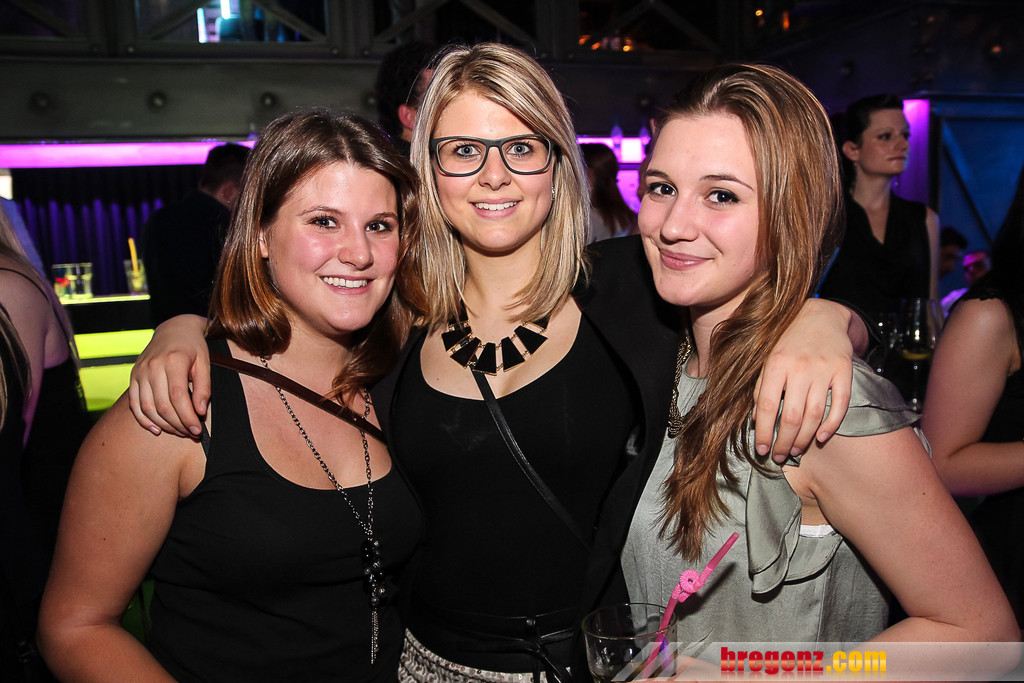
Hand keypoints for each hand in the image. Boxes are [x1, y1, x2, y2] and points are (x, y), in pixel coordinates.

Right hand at [128, 315, 209, 436]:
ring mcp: (140, 372)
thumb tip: (200, 411)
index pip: (178, 397)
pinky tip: (157, 429)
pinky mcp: (133, 377)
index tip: (198, 430)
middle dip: (178, 424)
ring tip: (179, 431)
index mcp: (173, 361)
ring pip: (148, 407)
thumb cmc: (193, 347)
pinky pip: (134, 404)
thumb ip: (204, 387)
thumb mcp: (205, 362)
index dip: (188, 417)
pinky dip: (144, 420)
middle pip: (163, 405)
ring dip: (163, 425)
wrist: (173, 330)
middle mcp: (153, 366)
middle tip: (191, 433)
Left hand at [753, 298, 854, 462]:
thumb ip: (761, 387)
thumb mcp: (768, 359)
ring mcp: (823, 369)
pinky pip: (839, 404)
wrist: (822, 315)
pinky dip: (831, 425)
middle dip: (784, 442)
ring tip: (796, 450)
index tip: (761, 448)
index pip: (766, 406)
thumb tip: (756, 420)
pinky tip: (821, 438)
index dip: (763, 431)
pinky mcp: (844, 371)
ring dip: (804, 438)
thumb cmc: (789, 342)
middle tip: (780, 456)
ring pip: (813, 414)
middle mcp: (799, 367)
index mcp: (775, 364)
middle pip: (791, 416)